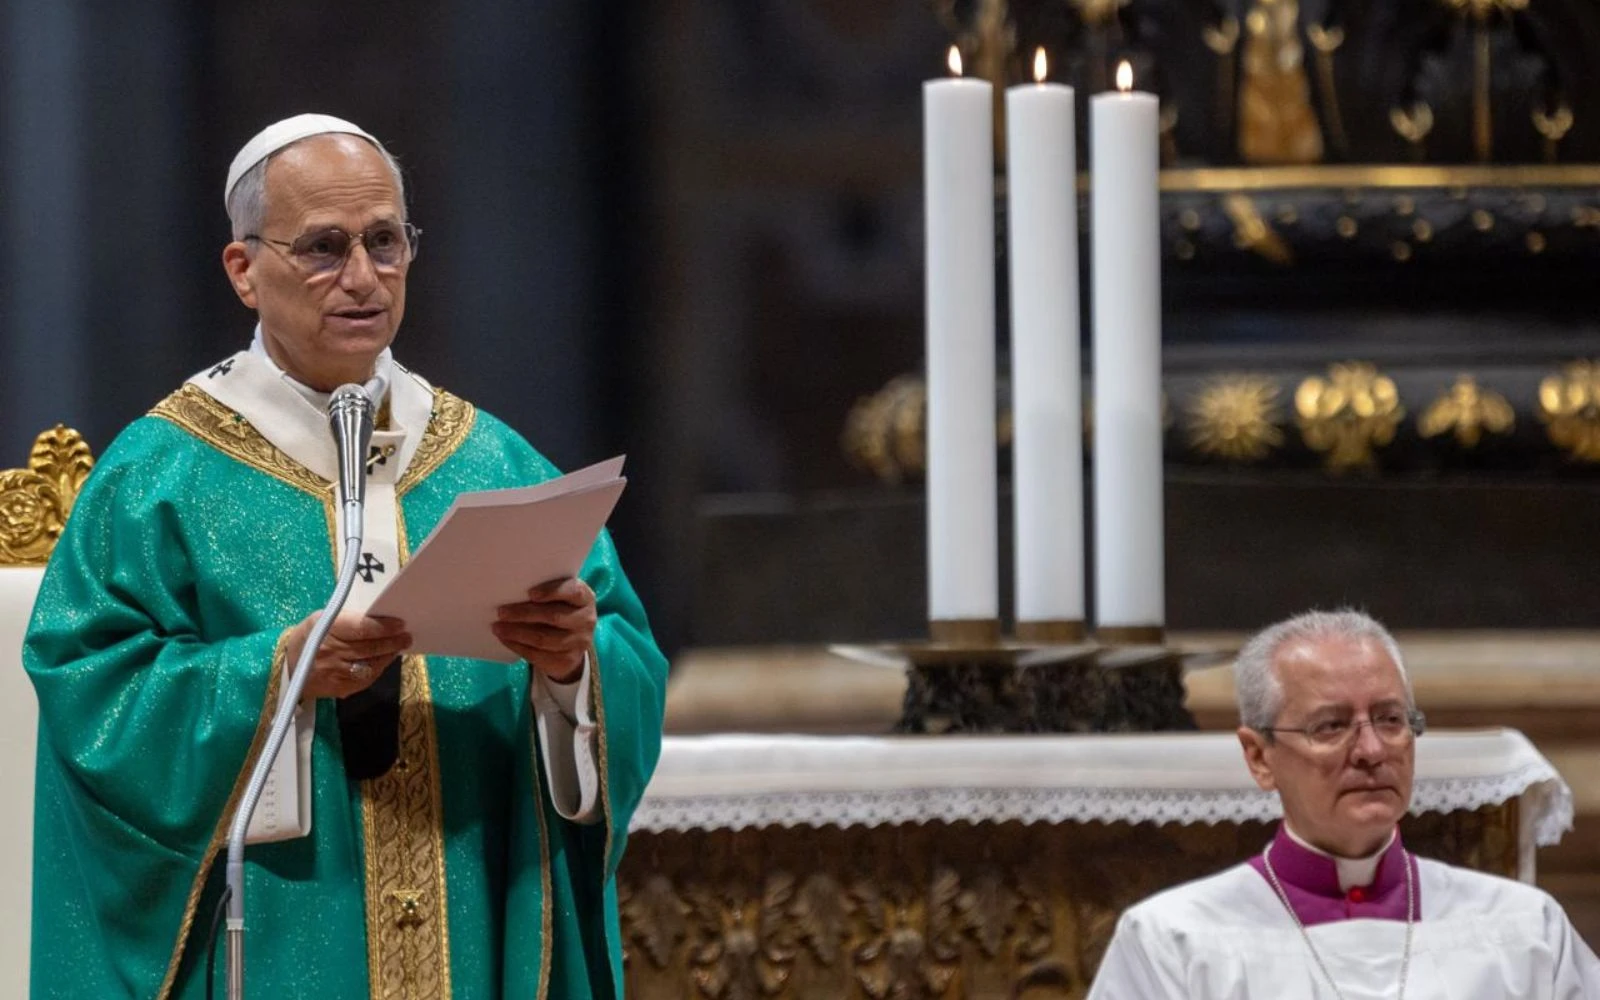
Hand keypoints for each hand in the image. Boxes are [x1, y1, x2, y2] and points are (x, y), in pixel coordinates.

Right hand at [282, 611, 410, 699]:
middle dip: (393, 641)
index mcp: (327, 630)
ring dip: (388, 655)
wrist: (287, 668)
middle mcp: (332, 652)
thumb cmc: (309, 637)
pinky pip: (366, 679)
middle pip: (370, 647)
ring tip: (399, 646)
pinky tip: (384, 660)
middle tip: (407, 636)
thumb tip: (378, 617)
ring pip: (371, 665)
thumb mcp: (322, 619)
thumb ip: (348, 618)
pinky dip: (378, 668)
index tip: (400, 624)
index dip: (384, 627)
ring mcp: (336, 673)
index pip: (362, 628)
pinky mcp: (340, 688)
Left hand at [493, 577, 596, 683]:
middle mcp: (586, 620)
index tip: (530, 593)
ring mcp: (578, 642)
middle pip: (553, 617)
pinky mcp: (567, 660)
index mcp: (585, 598)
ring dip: (517, 633)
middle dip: (524, 614)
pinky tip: (505, 639)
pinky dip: (518, 647)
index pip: (573, 592)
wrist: (575, 641)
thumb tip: (511, 591)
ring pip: (543, 639)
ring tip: (498, 627)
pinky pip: (538, 655)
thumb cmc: (561, 609)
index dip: (552, 592)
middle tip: (501, 612)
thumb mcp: (562, 597)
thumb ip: (546, 593)